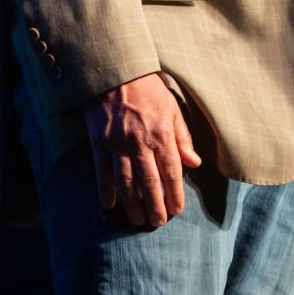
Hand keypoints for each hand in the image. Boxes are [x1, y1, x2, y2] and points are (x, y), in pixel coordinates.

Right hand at [84, 72, 201, 226]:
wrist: (116, 71)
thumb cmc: (148, 88)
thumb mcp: (171, 107)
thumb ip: (182, 137)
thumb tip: (195, 162)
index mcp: (161, 133)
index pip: (171, 171)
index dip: (174, 194)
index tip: (177, 210)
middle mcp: (140, 142)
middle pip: (149, 182)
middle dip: (155, 206)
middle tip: (158, 223)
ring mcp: (118, 143)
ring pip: (126, 182)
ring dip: (133, 204)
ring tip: (137, 219)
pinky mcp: (99, 142)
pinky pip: (102, 172)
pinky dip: (106, 190)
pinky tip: (110, 205)